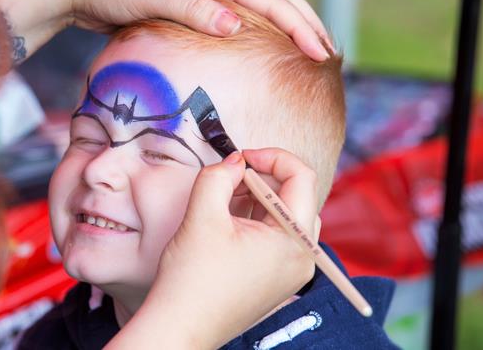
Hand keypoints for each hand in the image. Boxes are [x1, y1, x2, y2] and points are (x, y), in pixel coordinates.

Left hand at [0, 0, 330, 60]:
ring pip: (259, 5)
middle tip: (329, 52)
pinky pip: (237, 15)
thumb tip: (235, 23)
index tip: (321, 52)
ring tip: (308, 46)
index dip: (298, 25)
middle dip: (303, 23)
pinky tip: (263, 47)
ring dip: (285, 24)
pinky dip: (258, 30)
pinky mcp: (192, 2)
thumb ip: (193, 7)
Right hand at [106, 149, 318, 348]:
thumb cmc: (192, 279)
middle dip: (263, 178)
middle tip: (229, 177)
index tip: (241, 157)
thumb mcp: (203, 215)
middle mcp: (302, 258)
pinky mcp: (275, 279)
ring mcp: (290, 271)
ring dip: (256, 198)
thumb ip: (219, 175)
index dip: (272, 156)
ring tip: (223, 199)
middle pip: (295, 196)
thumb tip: (234, 161)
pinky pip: (274, 237)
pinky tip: (226, 220)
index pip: (302, 177)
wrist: (179, 326)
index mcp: (295, 241)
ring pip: (283, 215)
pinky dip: (254, 220)